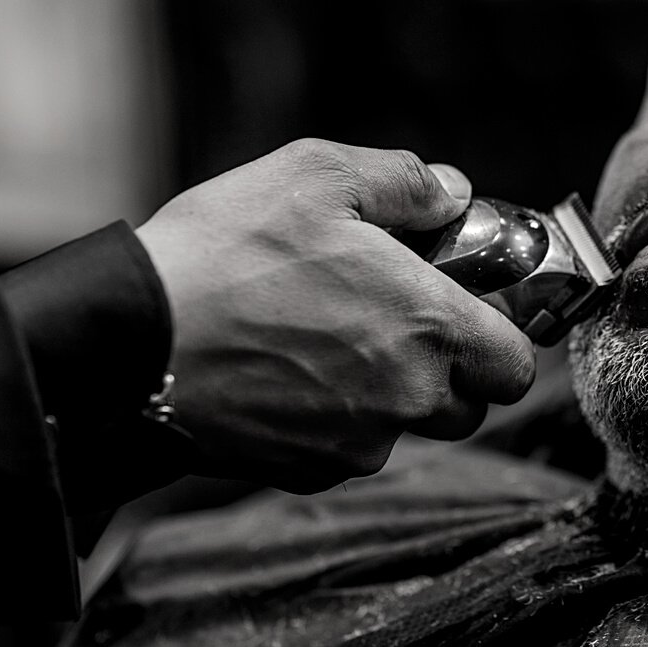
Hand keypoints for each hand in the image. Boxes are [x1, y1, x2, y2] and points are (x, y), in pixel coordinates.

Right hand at [135, 139, 535, 492]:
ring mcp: (357, 444)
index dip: (504, 339)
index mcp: (429, 326)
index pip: (517, 365)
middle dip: (447, 370)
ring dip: (390, 397)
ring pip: (405, 430)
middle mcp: (407, 397)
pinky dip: (334, 423)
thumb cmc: (226, 251)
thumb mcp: (319, 175)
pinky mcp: (306, 471)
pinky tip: (288, 376)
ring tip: (331, 342)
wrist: (130, 339)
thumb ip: (405, 182)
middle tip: (396, 321)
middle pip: (468, 404)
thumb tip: (454, 192)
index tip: (473, 314)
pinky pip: (347, 452)